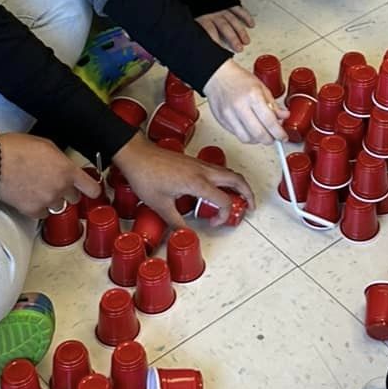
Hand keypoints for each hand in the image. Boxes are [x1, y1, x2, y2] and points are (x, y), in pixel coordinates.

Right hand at [0, 134, 99, 217]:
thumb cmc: (15, 149)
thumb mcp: (46, 145)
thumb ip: (61, 159)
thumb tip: (64, 166)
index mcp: (67, 170)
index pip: (92, 188)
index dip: (93, 190)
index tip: (92, 191)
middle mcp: (60, 188)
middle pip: (74, 198)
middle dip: (67, 192)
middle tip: (55, 184)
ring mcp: (47, 201)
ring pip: (59, 207)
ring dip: (53, 200)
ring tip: (39, 189)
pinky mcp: (32, 210)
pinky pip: (43, 214)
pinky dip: (39, 208)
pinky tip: (30, 197)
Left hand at [113, 139, 254, 224]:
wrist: (136, 155)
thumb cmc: (146, 175)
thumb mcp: (160, 205)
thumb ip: (176, 222)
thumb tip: (185, 233)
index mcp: (197, 182)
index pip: (223, 201)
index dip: (223, 215)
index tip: (213, 222)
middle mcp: (203, 171)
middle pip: (236, 179)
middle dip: (248, 193)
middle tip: (251, 206)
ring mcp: (199, 164)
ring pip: (229, 172)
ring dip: (238, 184)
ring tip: (240, 196)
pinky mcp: (194, 161)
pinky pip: (218, 169)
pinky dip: (226, 178)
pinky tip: (218, 187)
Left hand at [196, 2, 253, 52]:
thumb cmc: (196, 9)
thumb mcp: (192, 21)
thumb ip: (196, 32)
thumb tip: (197, 47)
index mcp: (204, 19)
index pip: (210, 31)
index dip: (215, 41)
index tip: (221, 52)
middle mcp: (214, 14)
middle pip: (225, 27)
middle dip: (233, 38)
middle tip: (239, 48)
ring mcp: (223, 9)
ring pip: (233, 21)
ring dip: (241, 31)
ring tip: (246, 41)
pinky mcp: (229, 3)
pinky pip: (239, 10)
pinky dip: (246, 17)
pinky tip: (251, 24)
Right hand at [204, 57, 287, 144]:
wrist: (218, 76)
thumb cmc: (239, 79)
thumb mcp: (262, 87)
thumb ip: (273, 104)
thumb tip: (284, 116)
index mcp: (253, 96)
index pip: (269, 121)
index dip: (279, 133)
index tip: (283, 137)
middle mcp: (240, 107)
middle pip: (258, 134)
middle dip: (270, 140)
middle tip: (275, 138)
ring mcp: (229, 115)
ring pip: (247, 139)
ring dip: (257, 140)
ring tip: (262, 133)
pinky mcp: (222, 121)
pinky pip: (237, 135)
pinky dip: (247, 136)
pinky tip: (250, 129)